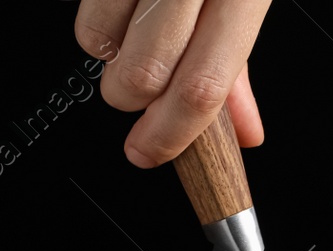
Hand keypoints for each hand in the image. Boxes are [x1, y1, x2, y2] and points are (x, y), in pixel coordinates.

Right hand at [75, 0, 270, 167]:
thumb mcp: (246, 5)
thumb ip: (239, 70)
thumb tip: (243, 133)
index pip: (200, 87)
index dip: (170, 134)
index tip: (149, 153)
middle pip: (142, 75)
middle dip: (133, 100)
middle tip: (146, 87)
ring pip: (102, 43)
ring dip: (111, 58)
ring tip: (134, 38)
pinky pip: (86, 14)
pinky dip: (98, 27)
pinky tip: (123, 13)